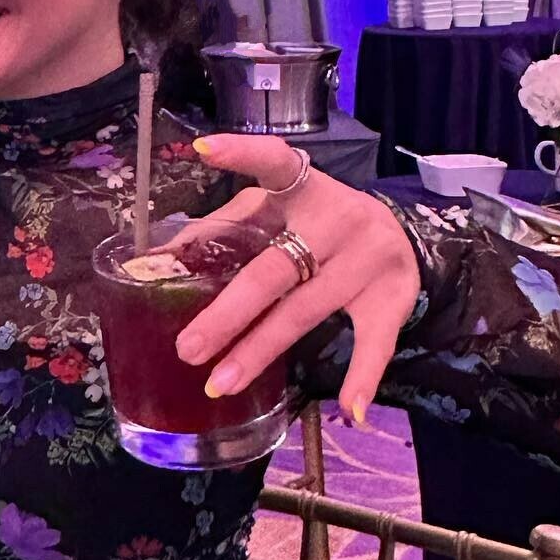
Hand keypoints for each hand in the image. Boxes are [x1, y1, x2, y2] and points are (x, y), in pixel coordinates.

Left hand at [156, 135, 420, 419]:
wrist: (399, 233)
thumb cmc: (316, 220)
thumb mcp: (276, 209)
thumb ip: (224, 227)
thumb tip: (160, 258)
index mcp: (304, 187)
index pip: (273, 163)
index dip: (240, 154)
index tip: (202, 149)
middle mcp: (338, 218)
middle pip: (273, 270)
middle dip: (228, 313)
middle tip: (188, 348)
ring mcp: (368, 259)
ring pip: (305, 311)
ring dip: (261, 351)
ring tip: (220, 383)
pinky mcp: (393, 297)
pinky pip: (377, 342)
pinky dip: (363, 377)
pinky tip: (348, 410)